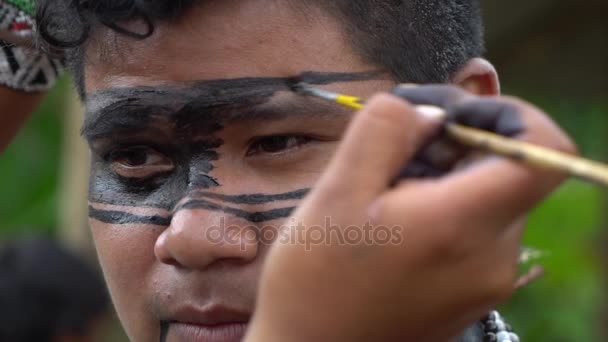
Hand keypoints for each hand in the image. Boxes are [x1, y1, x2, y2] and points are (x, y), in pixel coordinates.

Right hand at [246, 85, 575, 341]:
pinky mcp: (472, 292)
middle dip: (455, 142)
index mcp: (462, 226)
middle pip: (508, 169)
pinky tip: (393, 220)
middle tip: (392, 151)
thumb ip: (387, 129)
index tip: (450, 114)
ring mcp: (487, 280)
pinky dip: (444, 206)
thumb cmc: (314, 278)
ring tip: (383, 192)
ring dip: (444, 175)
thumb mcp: (337, 189)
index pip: (544, 151)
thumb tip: (432, 112)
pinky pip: (476, 228)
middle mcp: (493, 258)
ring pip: (488, 196)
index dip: (510, 113)